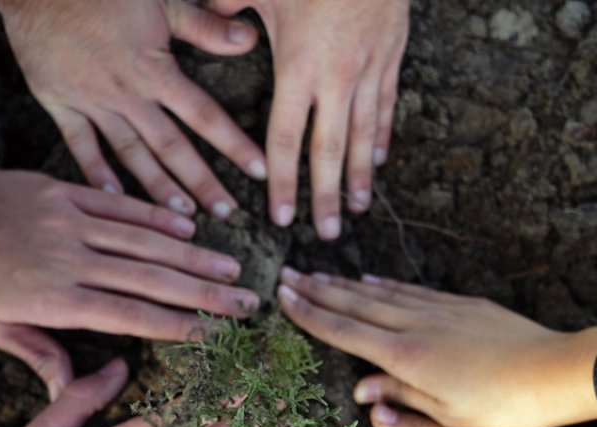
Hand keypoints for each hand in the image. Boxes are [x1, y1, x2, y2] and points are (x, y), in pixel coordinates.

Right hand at [0, 0, 266, 217]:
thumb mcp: (161, 0)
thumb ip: (204, 27)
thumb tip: (248, 40)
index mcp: (154, 69)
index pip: (204, 115)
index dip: (234, 144)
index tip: (260, 171)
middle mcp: (126, 93)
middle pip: (171, 146)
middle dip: (201, 182)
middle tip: (226, 213)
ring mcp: (91, 101)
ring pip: (130, 153)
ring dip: (157, 187)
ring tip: (182, 217)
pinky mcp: (60, 103)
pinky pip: (80, 145)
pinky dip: (95, 173)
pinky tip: (114, 199)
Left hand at [0, 169, 260, 399]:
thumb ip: (40, 355)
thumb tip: (70, 392)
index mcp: (55, 299)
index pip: (131, 314)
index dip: (178, 324)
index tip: (217, 334)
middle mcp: (71, 258)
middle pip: (152, 278)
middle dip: (205, 292)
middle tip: (247, 302)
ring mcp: (71, 220)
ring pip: (144, 239)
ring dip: (193, 253)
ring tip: (232, 267)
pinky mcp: (65, 191)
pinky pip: (120, 204)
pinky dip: (157, 215)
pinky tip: (189, 224)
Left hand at [209, 0, 410, 239]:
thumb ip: (225, 9)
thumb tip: (204, 22)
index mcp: (299, 68)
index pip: (286, 140)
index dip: (283, 183)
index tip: (280, 216)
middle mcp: (337, 79)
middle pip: (330, 151)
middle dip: (327, 196)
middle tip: (328, 234)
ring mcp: (370, 69)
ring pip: (365, 135)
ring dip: (361, 175)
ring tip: (359, 208)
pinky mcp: (392, 54)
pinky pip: (387, 105)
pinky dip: (383, 134)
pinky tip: (380, 159)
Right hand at [276, 269, 596, 426]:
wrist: (554, 374)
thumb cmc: (501, 408)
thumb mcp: (445, 419)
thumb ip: (400, 405)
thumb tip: (364, 392)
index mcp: (407, 357)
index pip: (345, 331)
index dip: (310, 314)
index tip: (283, 297)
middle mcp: (417, 326)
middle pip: (355, 304)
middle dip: (317, 290)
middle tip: (286, 275)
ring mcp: (439, 310)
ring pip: (381, 293)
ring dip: (346, 284)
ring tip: (317, 274)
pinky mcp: (462, 305)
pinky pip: (412, 290)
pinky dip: (386, 284)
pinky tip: (372, 280)